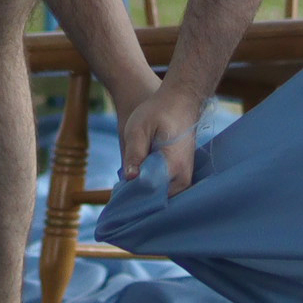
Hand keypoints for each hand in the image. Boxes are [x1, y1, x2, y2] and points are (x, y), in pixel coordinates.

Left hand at [118, 81, 207, 195]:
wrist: (181, 101)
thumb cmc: (158, 112)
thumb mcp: (139, 129)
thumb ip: (134, 154)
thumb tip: (130, 178)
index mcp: (173, 167)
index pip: (149, 195)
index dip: (131, 197)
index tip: (117, 194)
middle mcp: (183, 178)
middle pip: (156, 201)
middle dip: (137, 199)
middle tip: (118, 193)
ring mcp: (185, 178)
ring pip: (161, 198)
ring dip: (143, 195)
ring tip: (126, 187)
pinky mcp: (182, 176)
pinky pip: (165, 191)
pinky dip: (151, 190)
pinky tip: (137, 181)